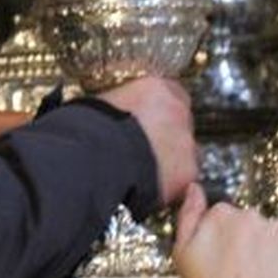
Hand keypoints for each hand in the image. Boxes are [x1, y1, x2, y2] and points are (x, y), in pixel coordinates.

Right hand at [97, 77, 194, 205]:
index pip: (170, 93)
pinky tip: (150, 189)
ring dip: (170, 161)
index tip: (148, 121)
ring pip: (186, 152)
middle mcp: (177, 110)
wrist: (93, 160)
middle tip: (144, 149)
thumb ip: (117, 106)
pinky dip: (171, 186)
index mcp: (155, 88)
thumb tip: (109, 113)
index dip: (158, 111)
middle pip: (181, 123)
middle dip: (166, 136)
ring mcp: (186, 141)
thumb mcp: (100, 105)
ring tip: (144, 173)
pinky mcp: (188, 171)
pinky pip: (184, 179)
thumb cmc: (89, 131)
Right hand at [173, 185, 277, 277]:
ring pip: (269, 232)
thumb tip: (194, 190)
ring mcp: (277, 231)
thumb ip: (188, 215)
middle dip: (242, 238)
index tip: (218, 251)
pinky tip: (271, 273)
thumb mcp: (183, 253)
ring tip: (253, 272)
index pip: (221, 212)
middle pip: (246, 220)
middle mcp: (251, 216)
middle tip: (235, 266)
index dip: (218, 234)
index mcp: (222, 214)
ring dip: (264, 246)